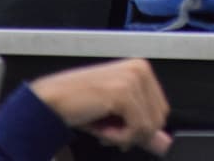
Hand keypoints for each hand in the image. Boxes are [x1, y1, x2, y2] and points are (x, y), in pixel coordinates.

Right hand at [29, 58, 171, 153]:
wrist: (49, 101)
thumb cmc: (78, 104)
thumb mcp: (116, 116)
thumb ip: (142, 128)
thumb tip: (164, 143)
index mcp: (141, 69)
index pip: (161, 111)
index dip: (140, 128)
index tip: (119, 127)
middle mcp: (140, 69)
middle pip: (158, 120)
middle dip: (133, 133)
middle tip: (108, 129)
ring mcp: (133, 79)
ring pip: (149, 127)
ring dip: (123, 136)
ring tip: (103, 127)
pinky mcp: (123, 93)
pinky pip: (136, 129)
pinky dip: (118, 138)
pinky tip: (101, 130)